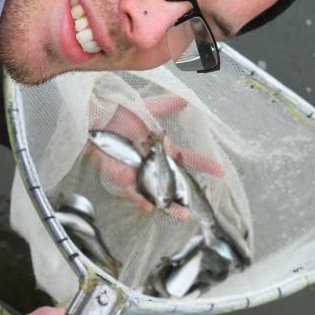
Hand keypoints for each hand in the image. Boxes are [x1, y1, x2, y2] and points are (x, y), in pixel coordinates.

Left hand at [88, 95, 223, 219]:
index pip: (185, 158)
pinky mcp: (120, 175)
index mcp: (159, 146)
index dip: (202, 164)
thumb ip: (166, 106)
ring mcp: (137, 170)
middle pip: (172, 181)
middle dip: (187, 194)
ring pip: (156, 191)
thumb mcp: (147, 108)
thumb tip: (186, 100)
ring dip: (168, 204)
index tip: (220, 171)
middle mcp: (151, 161)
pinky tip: (151, 207)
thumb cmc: (117, 111)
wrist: (94, 115)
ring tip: (183, 214)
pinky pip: (132, 190)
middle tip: (202, 206)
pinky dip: (141, 199)